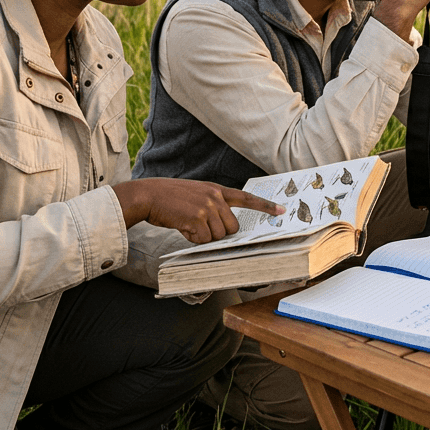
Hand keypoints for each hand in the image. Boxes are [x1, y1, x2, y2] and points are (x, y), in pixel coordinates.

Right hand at [112, 178, 284, 243]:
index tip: (281, 211)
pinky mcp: (196, 218)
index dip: (264, 206)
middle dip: (218, 233)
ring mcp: (206, 207)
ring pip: (218, 236)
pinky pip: (203, 240)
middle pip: (232, 227)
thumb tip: (222, 230)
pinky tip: (182, 227)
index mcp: (216, 190)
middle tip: (199, 227)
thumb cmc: (169, 198)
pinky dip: (193, 239)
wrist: (148, 195)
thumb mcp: (195, 195)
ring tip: (187, 225)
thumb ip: (211, 206)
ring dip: (203, 237)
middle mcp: (214, 197)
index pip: (246, 197)